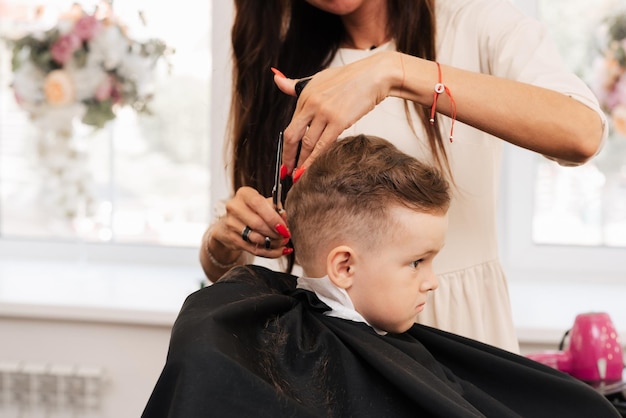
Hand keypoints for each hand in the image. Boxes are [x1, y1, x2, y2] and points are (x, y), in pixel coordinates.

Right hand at [211, 186, 291, 258]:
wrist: (232, 221)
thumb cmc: (253, 210)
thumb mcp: (265, 204)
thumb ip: (276, 208)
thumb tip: (283, 217)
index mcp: (244, 194)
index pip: (258, 204)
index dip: (273, 217)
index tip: (284, 228)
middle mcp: (234, 207)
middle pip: (257, 223)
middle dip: (275, 233)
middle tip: (286, 236)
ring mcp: (231, 223)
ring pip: (256, 238)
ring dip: (273, 243)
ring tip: (282, 242)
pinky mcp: (232, 238)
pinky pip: (253, 249)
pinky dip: (269, 252)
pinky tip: (278, 250)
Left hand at [273, 51, 397, 172]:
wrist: (373, 75)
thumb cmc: (349, 78)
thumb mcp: (317, 78)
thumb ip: (295, 85)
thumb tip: (276, 79)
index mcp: (304, 95)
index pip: (290, 126)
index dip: (286, 145)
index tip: (286, 157)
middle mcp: (311, 104)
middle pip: (292, 136)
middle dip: (288, 156)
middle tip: (287, 170)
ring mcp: (324, 113)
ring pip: (307, 143)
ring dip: (301, 161)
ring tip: (299, 174)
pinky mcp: (339, 121)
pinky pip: (323, 145)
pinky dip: (314, 159)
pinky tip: (310, 169)